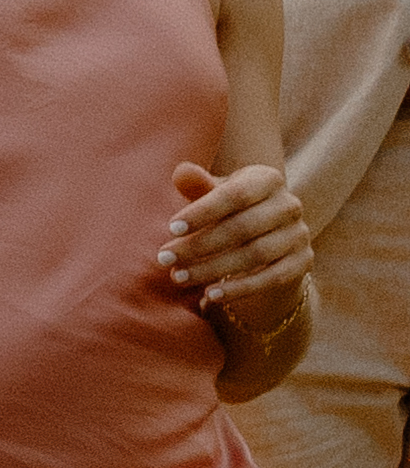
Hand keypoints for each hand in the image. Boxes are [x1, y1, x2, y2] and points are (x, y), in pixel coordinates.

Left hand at [163, 159, 316, 339]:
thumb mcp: (214, 193)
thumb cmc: (228, 207)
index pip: (235, 195)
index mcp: (267, 179)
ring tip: (178, 277)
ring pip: (255, 255)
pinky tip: (209, 295)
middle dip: (199, 245)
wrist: (267, 234)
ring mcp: (299, 234)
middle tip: (164, 258)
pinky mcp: (303, 262)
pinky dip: (240, 288)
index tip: (170, 229)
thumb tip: (181, 172)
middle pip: (242, 228)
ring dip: (213, 268)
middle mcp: (289, 205)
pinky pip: (272, 278)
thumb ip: (198, 185)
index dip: (203, 212)